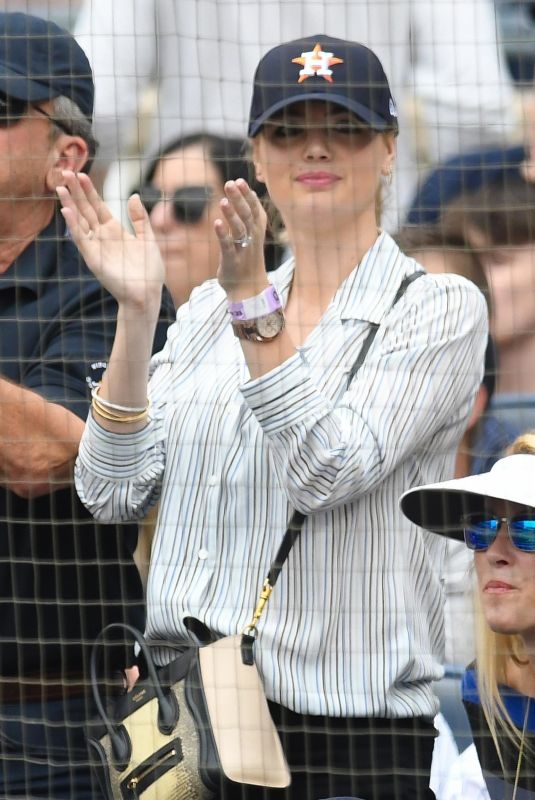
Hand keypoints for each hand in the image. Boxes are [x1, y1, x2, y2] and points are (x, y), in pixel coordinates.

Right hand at [56, 171, 164, 312]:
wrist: (147, 294)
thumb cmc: (148, 270)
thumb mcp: (148, 238)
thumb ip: (140, 218)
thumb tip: (133, 196)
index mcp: (114, 230)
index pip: (97, 206)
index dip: (89, 190)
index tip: (81, 174)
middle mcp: (102, 236)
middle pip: (85, 209)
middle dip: (75, 192)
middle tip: (65, 172)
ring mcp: (96, 247)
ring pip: (79, 221)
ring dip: (69, 205)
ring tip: (60, 187)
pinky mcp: (93, 258)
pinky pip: (81, 239)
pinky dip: (73, 225)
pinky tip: (67, 211)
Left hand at [214, 179, 268, 299]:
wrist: (250, 290)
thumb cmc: (248, 260)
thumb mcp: (253, 237)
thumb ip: (251, 216)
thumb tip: (248, 193)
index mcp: (257, 231)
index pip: (255, 209)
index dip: (248, 195)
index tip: (239, 180)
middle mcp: (252, 239)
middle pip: (247, 215)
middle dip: (239, 199)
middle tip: (229, 183)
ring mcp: (243, 250)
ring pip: (239, 229)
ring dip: (231, 214)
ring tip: (223, 200)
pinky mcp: (232, 261)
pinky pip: (228, 246)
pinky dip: (223, 234)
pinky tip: (216, 223)